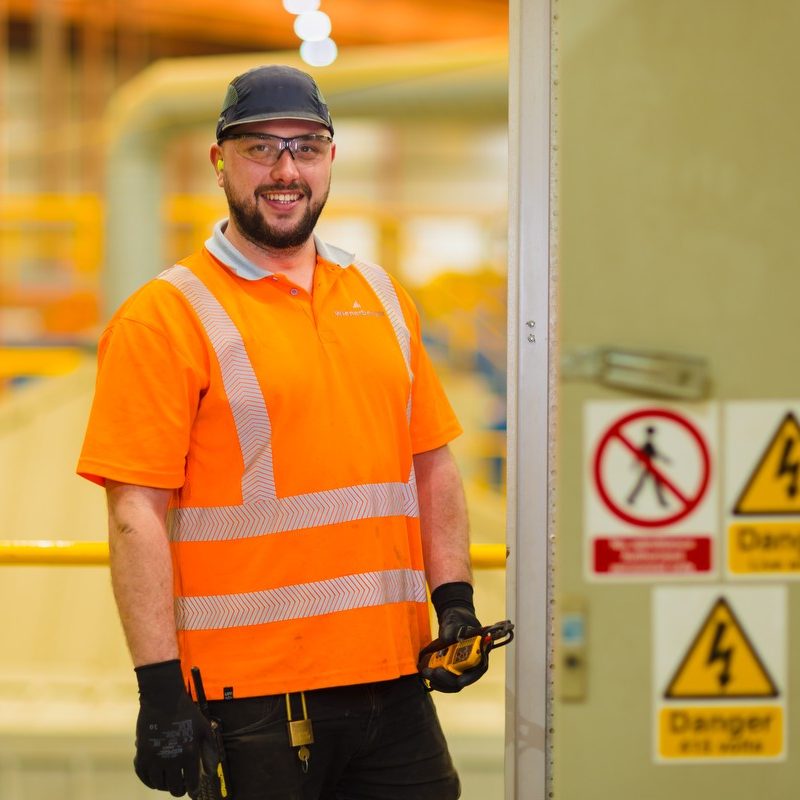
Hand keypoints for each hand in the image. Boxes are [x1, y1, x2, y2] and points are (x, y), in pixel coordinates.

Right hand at [133, 660, 214, 796]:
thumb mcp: (204, 728)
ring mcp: (155, 759)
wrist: (163, 700)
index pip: (191, 783)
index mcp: (189, 753)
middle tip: (181, 787)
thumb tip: (210, 772)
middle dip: (179, 790)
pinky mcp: (142, 755)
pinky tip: (156, 778)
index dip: (193, 790)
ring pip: (159, 785)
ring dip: (165, 786)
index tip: (193, 791)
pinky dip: (150, 781)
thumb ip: (209, 750)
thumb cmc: (187, 712)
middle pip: (174, 788)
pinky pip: (144, 777)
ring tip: (170, 781)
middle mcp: (172, 760)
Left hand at [418, 581, 487, 692]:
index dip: (470, 677)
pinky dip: (437, 680)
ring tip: (427, 673)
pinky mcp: (451, 668)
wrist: (453, 621)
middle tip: (435, 673)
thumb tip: (447, 639)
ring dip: (440, 682)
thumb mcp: (454, 621)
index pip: (480, 668)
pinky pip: (446, 680)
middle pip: (464, 679)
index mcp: (479, 650)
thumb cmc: (458, 620)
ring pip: (454, 683)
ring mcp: (461, 667)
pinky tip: (428, 675)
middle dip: (448, 679)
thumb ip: (452, 629)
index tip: (460, 681)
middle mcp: (472, 662)